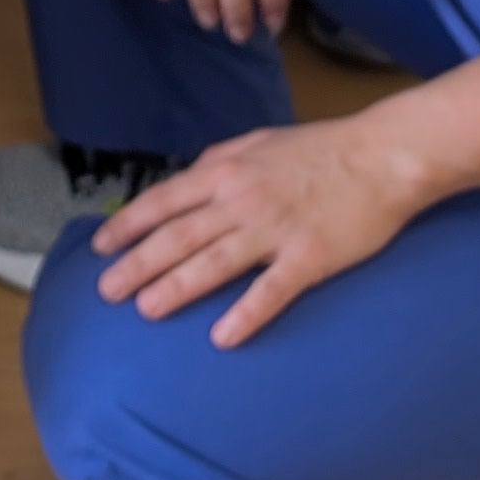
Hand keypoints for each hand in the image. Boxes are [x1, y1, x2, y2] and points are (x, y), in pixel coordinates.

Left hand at [92, 116, 422, 343]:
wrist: (379, 157)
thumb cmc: (318, 149)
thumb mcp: (256, 142)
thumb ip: (218, 161)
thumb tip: (186, 180)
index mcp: (225, 171)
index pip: (163, 200)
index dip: (128, 224)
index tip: (100, 247)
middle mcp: (240, 199)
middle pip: (178, 235)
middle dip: (137, 263)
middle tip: (105, 291)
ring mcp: (274, 229)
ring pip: (213, 263)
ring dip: (175, 287)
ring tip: (145, 310)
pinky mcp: (308, 257)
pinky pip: (270, 291)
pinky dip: (244, 314)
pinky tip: (222, 337)